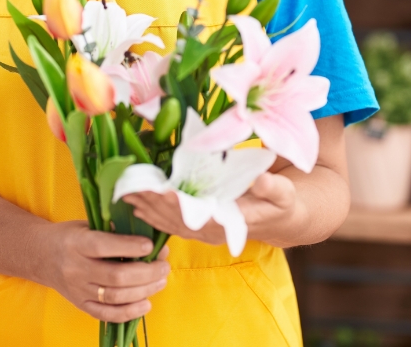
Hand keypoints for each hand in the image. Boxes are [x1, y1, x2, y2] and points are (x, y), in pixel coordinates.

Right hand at [34, 221, 169, 321]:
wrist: (41, 255)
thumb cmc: (71, 236)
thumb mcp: (88, 225)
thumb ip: (114, 230)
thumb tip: (150, 237)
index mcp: (76, 243)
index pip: (104, 246)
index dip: (130, 246)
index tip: (150, 245)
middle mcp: (75, 268)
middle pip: (115, 276)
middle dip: (146, 273)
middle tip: (163, 266)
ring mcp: (78, 290)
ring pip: (115, 297)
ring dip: (143, 291)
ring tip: (161, 281)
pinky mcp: (80, 304)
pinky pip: (106, 314)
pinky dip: (129, 312)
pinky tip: (146, 303)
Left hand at [124, 171, 297, 246]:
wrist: (278, 220)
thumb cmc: (281, 203)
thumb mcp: (283, 194)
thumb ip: (272, 188)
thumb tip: (262, 179)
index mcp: (230, 222)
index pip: (200, 215)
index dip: (181, 205)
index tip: (163, 192)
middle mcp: (211, 231)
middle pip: (176, 218)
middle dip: (154, 203)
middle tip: (134, 187)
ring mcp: (202, 231)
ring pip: (168, 222)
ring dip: (147, 208)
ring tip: (126, 192)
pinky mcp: (197, 228)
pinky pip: (170, 224)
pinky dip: (151, 215)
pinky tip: (136, 205)